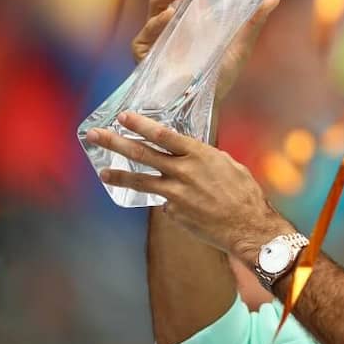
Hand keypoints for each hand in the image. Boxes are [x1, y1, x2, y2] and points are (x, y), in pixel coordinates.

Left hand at [86, 111, 294, 260]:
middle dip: (116, 143)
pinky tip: (187, 206)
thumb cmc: (244, 193)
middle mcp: (183, 172)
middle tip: (95, 136)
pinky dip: (170, 200)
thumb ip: (204, 157)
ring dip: (119, 175)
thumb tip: (190, 155)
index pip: (163, 135)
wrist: (248, 226)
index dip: (141, 124)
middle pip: (142, 154)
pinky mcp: (174, 213)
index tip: (123, 117)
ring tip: (103, 172)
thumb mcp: (227, 164)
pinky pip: (166, 203)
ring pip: (141, 181)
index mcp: (199, 154)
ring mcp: (176, 194)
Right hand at [131, 0, 279, 102]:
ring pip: (154, 3)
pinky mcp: (145, 52)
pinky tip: (172, 16)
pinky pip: (148, 31)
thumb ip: (253, 22)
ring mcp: (156, 34)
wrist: (208, 105)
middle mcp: (171, 20)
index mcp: (191, 14)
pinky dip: (159, 22)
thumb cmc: (222, 76)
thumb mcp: (241, 46)